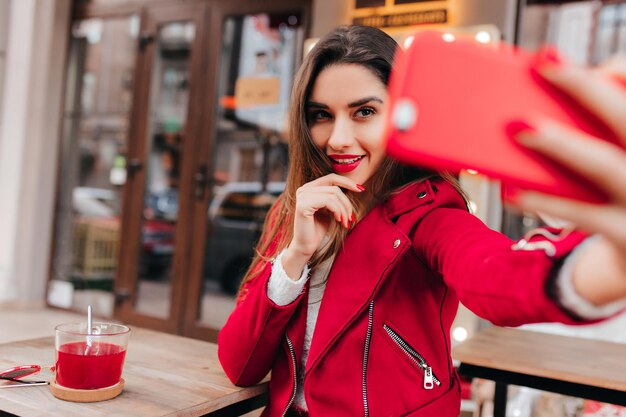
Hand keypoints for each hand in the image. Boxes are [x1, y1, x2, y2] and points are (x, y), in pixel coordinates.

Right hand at [282, 174, 362, 278]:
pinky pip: (328, 201)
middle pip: (335, 187)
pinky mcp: (303, 205)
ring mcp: (302, 196)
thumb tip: (355, 186)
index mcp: (309, 188)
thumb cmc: (318, 229)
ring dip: (343, 209)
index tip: (361, 190)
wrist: (306, 246)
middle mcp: (304, 189)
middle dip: (347, 203)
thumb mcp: (330, 209)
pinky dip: (337, 210)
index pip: (331, 177)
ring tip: (345, 222)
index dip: (347, 182)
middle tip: (351, 217)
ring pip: (333, 194)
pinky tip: (338, 220)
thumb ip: (336, 197)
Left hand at [510, 55, 625, 303]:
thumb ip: (594, 127)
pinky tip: (511, 191)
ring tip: (519, 127)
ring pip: (603, 165)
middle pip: (625, 117)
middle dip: (586, 88)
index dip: (616, 69)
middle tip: (544, 64)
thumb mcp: (614, 154)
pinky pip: (583, 214)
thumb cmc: (617, 189)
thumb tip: (537, 110)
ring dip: (560, 143)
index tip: (566, 57)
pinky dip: (544, 201)